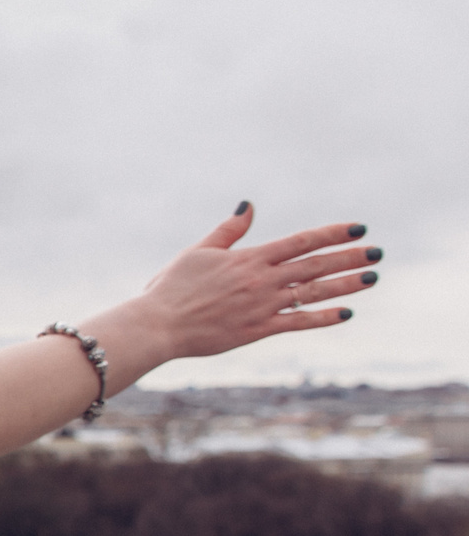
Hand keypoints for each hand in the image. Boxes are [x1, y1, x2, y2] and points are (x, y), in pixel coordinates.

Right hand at [134, 205, 379, 361]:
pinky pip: (298, 323)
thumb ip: (229, 230)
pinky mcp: (258, 330)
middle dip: (349, 257)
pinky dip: (324, 318)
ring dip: (346, 284)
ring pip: (314, 292)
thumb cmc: (172, 287)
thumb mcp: (199, 251)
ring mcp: (262, 306)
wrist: (158, 324)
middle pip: (315, 265)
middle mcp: (261, 280)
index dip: (332, 234)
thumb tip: (248, 205)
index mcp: (249, 259)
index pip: (301, 241)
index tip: (357, 228)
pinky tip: (346, 313)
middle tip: (377, 252)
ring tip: (371, 277)